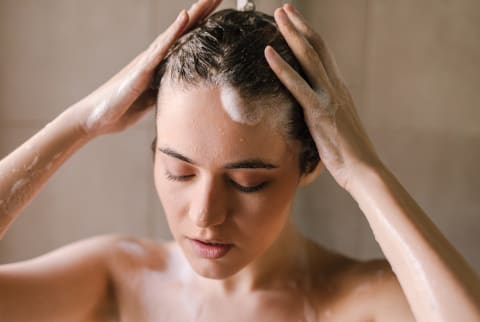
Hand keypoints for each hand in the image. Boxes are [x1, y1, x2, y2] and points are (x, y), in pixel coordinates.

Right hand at [74, 0, 221, 137]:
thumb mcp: (155, 99)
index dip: (204, 26)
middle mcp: (155, 57)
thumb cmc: (124, 108)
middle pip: (183, 31)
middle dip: (202, 13)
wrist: (97, 117)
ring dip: (192, 15)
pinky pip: (160, 48)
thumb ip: (169, 89)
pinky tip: (184, 17)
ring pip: (174, 34)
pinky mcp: (140, 70)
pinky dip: (173, 32)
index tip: (219, 10)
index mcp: (161, 65)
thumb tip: (185, 91)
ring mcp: (148, 61)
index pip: (186, 41)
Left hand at [265, 4, 382, 191]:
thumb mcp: (336, 126)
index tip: (296, 21)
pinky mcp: (319, 112)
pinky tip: (268, 53)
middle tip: (285, 8)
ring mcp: (328, 97)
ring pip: (309, 57)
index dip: (309, 36)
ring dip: (292, 34)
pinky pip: (297, 85)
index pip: (323, 55)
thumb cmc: (349, 154)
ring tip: (278, 16)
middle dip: (299, 25)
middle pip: (317, 47)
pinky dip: (281, 67)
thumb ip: (324, 111)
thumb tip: (311, 110)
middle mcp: (335, 87)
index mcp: (338, 90)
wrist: (364, 170)